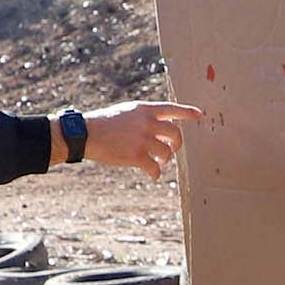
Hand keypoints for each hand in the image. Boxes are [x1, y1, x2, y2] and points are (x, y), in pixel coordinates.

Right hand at [57, 101, 198, 178]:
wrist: (85, 133)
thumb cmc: (103, 124)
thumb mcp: (125, 113)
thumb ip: (143, 118)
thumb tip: (159, 132)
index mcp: (144, 110)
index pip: (171, 109)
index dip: (187, 112)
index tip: (200, 115)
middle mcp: (147, 123)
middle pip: (175, 134)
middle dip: (176, 144)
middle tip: (169, 151)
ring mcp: (143, 139)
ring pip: (166, 152)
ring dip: (164, 160)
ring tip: (157, 162)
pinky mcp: (137, 156)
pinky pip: (155, 168)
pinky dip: (155, 173)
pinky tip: (152, 175)